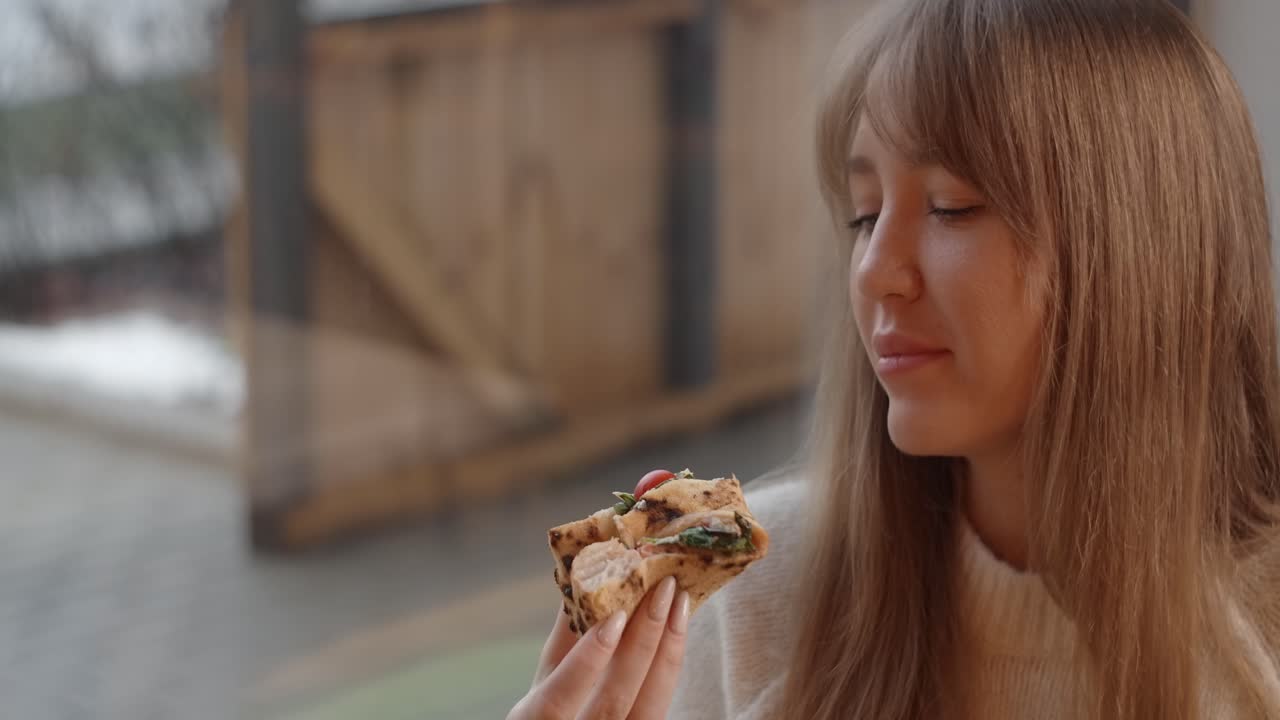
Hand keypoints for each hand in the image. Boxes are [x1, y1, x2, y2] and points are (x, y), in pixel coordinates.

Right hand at [508, 576, 689, 719]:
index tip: (614, 617)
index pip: (558, 699)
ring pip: (648, 709)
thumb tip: (582, 583)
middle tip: (662, 589)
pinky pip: (659, 704)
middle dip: (642, 641)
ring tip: (680, 602)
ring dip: (667, 649)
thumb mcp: (547, 676)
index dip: (585, 662)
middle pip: (614, 701)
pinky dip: (671, 664)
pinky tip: (678, 630)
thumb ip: (563, 636)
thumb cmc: (551, 705)